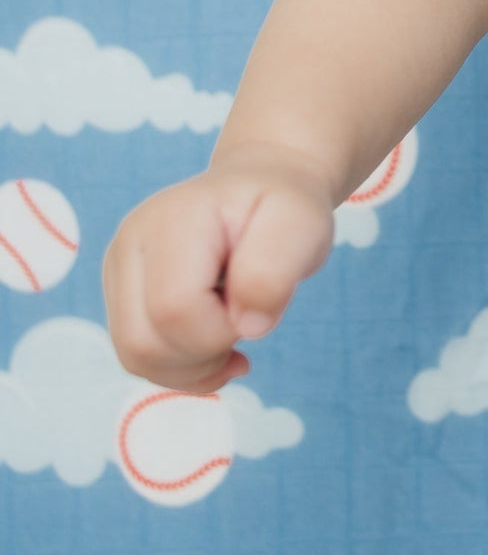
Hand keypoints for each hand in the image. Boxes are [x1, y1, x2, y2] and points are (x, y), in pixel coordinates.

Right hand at [101, 158, 338, 394]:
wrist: (262, 186)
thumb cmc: (283, 207)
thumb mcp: (302, 225)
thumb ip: (273, 272)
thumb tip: (245, 326)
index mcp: (171, 220)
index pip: (175, 309)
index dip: (221, 329)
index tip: (258, 304)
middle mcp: (130, 243)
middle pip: (143, 343)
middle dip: (205, 355)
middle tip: (248, 322)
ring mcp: (119, 270)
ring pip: (135, 357)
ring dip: (193, 366)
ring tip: (234, 336)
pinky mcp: (123, 294)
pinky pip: (138, 356)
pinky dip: (183, 367)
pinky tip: (218, 348)